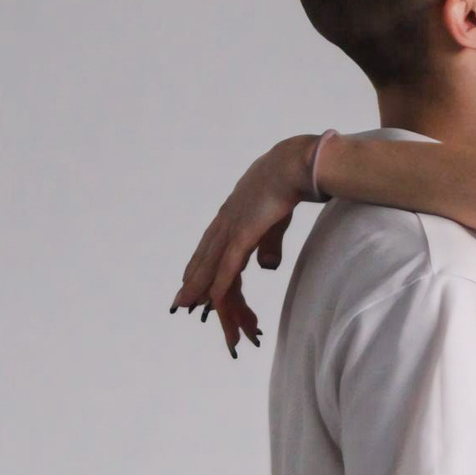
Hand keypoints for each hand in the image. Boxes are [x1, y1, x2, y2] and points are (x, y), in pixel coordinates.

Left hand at [171, 138, 314, 351]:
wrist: (294, 163)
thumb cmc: (288, 182)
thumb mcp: (276, 220)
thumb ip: (269, 244)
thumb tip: (266, 267)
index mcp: (232, 217)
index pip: (213, 249)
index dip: (201, 269)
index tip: (191, 285)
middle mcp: (225, 224)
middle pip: (208, 262)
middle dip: (195, 286)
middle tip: (181, 306)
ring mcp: (231, 229)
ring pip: (214, 271)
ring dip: (207, 296)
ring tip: (190, 310)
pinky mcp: (242, 235)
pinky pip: (228, 268)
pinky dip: (219, 288)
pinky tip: (212, 303)